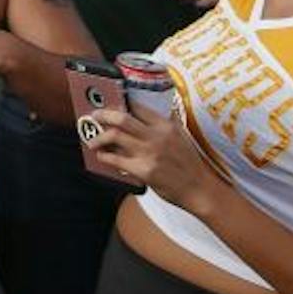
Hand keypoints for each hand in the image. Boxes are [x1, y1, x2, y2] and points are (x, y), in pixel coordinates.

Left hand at [88, 104, 219, 210]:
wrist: (200, 189)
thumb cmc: (190, 164)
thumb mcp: (181, 137)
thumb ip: (165, 124)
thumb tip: (147, 113)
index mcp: (166, 126)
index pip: (138, 107)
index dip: (120, 103)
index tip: (110, 105)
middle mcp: (157, 137)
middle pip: (121, 118)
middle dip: (103, 115)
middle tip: (94, 116)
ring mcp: (149, 153)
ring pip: (114, 136)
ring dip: (99, 137)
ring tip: (93, 140)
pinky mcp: (143, 171)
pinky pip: (115, 159)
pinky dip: (104, 156)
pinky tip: (101, 156)